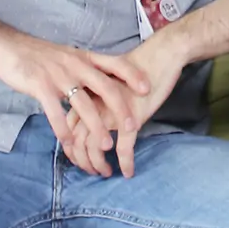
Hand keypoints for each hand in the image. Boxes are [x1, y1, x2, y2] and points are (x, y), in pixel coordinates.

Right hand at [0, 31, 151, 172]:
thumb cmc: (41, 55)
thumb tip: (107, 84)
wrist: (8, 47)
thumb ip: (87, 69)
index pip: (116, 63)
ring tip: (106, 144)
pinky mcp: (40, 86)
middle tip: (132, 126)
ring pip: (83, 103)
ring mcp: (58, 75)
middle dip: (121, 108)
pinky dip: (63, 129)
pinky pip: (55, 111)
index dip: (133, 75)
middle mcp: (75, 65)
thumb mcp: (69, 57)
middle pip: (105, 86)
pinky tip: (69, 143)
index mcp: (85, 57)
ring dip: (96, 126)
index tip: (147, 89)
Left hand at [65, 34, 182, 177]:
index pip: (68, 127)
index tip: (78, 158)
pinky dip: (126, 163)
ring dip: (99, 165)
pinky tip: (129, 171)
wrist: (160, 55)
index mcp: (86, 95)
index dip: (71, 147)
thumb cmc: (137, 66)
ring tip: (106, 172)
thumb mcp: (109, 81)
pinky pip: (124, 148)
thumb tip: (91, 115)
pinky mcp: (132, 118)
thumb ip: (97, 97)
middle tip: (91, 171)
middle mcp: (94, 105)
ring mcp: (112, 113)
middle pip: (78, 141)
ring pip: (97, 148)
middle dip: (82, 161)